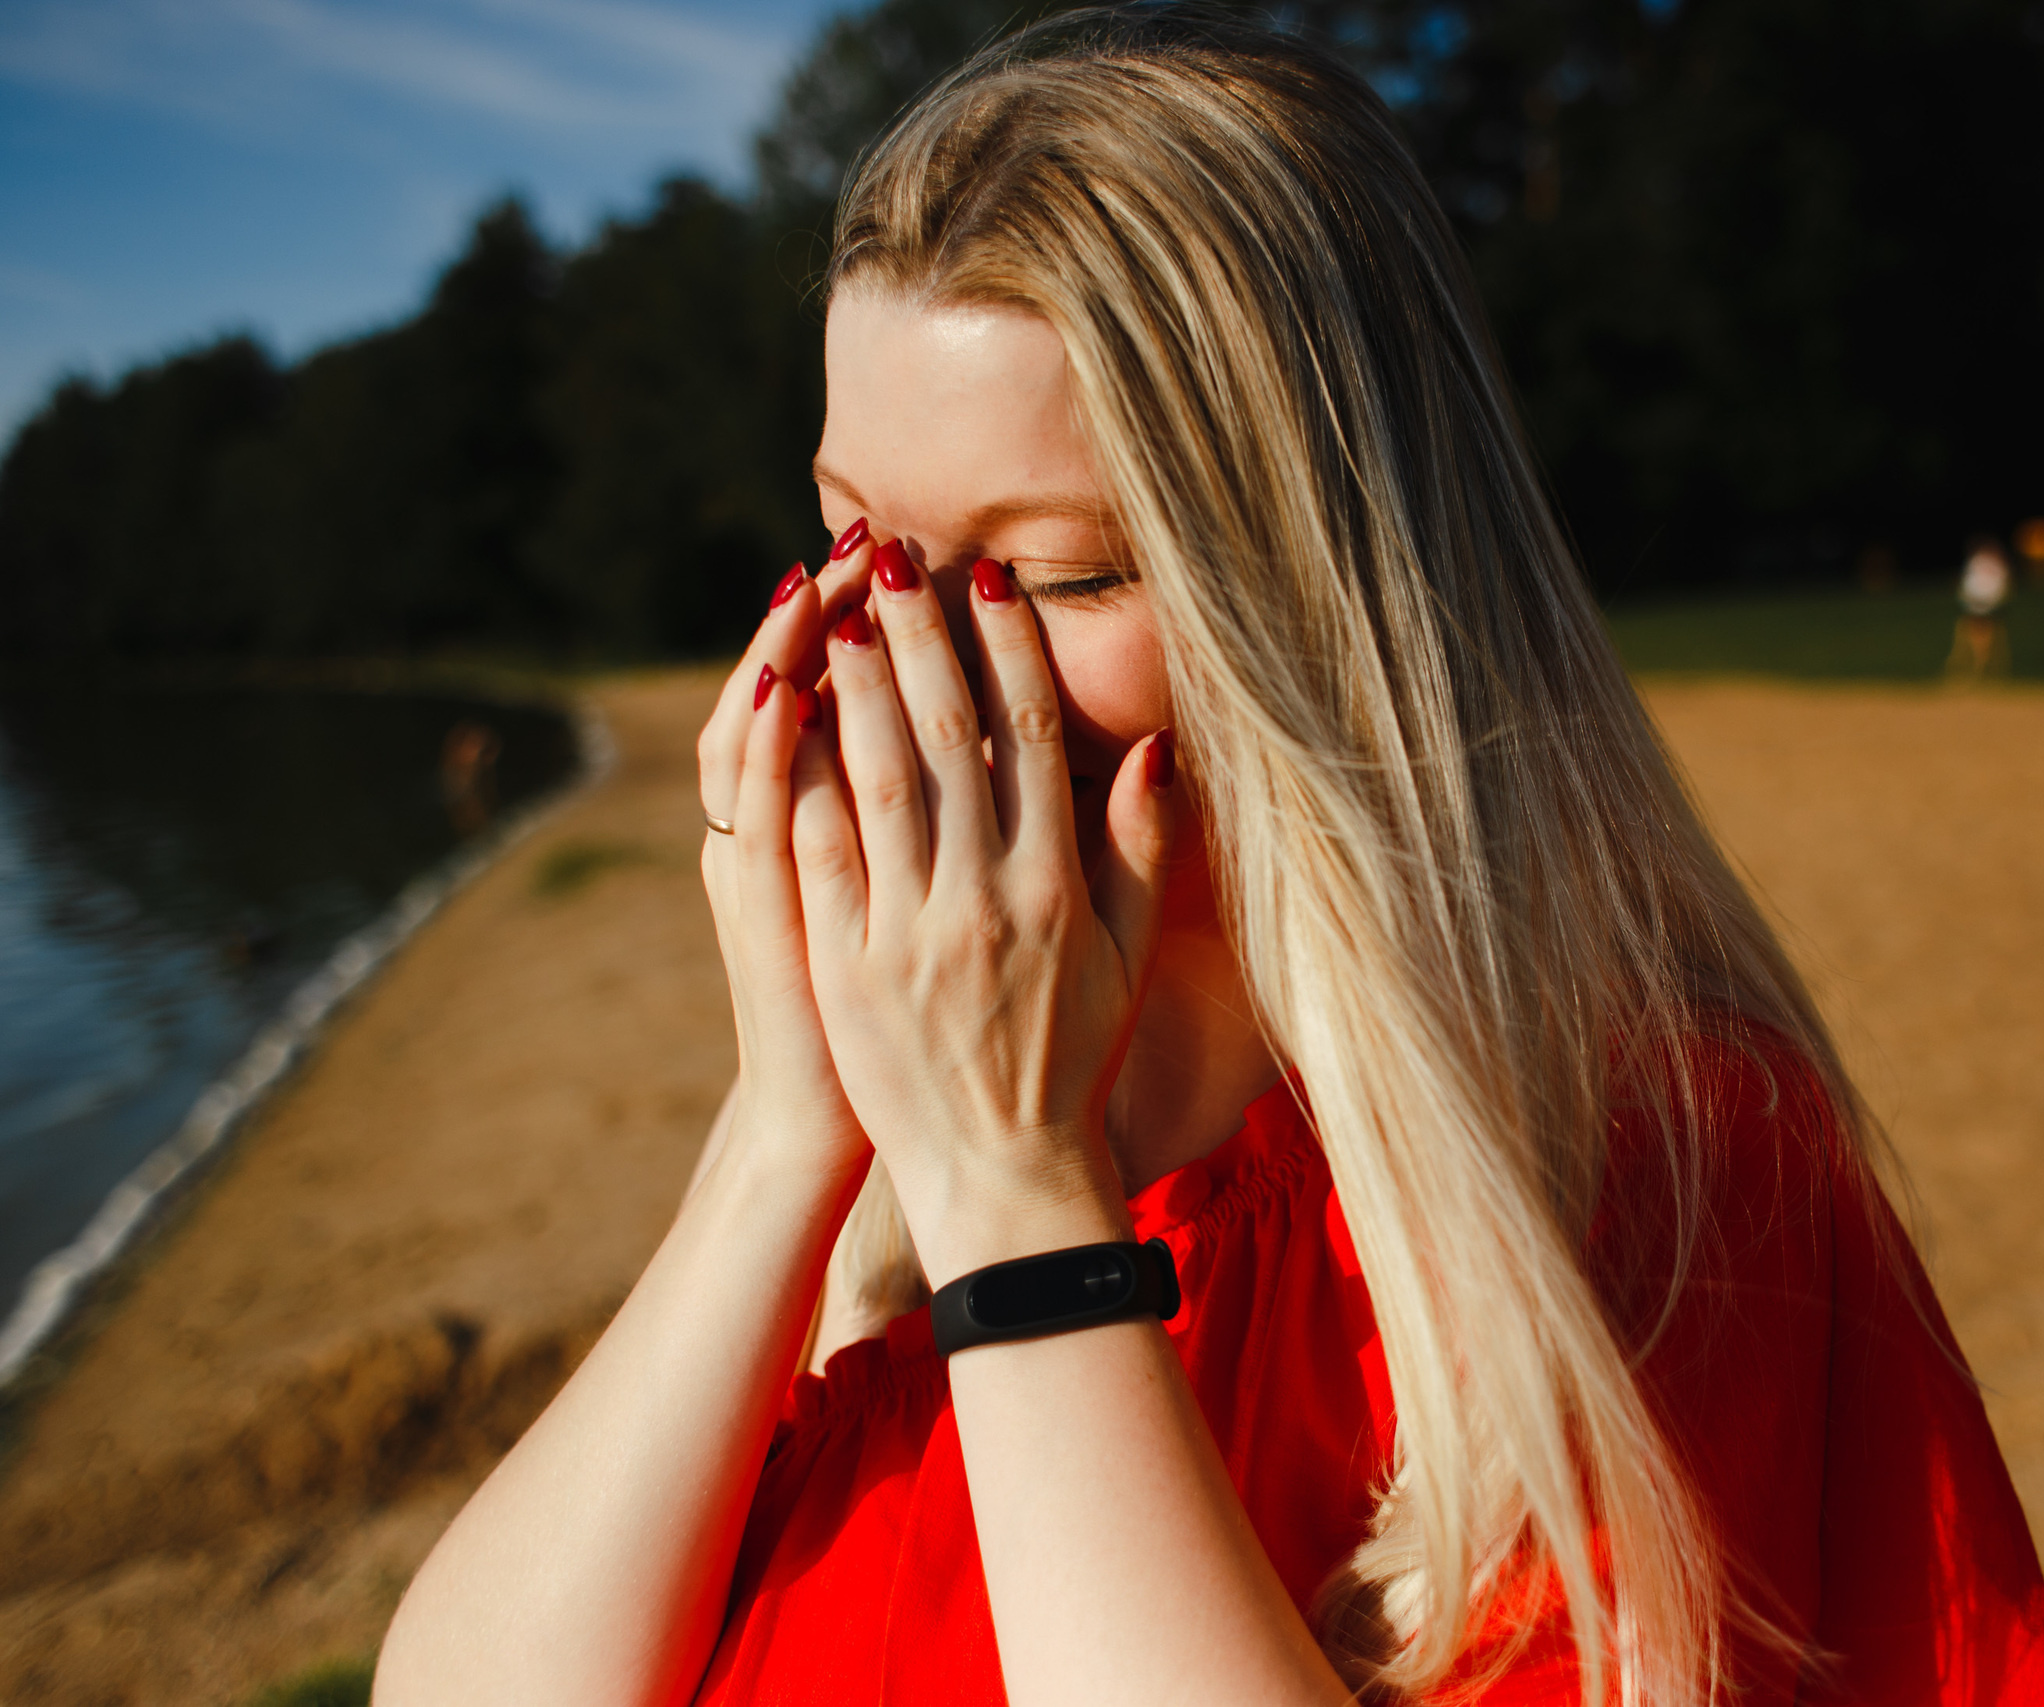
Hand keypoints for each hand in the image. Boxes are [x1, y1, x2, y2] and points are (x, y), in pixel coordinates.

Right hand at [696, 530, 877, 1175]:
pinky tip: (779, 687)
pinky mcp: (769, 915)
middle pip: (803, 698)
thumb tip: (991, 734)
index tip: (906, 554)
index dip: (872, 629)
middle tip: (861, 535)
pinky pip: (762, 817)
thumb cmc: (918, 1032)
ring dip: (789, 656)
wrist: (883, 1131)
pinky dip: (767, 750)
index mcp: (846, 834)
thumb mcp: (908, 920)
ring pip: (766, 738)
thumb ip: (931, 829)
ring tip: (814, 580)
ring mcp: (774, 872)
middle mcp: (794, 841)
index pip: (850, 702)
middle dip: (832, 616)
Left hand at [788, 548, 1188, 1283]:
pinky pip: (823, 853)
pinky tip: (788, 716)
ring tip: (838, 610)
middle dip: (921, 638)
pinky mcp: (849, 966)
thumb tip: (1153, 749)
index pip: (1033, 742)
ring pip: (880, 780)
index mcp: (1058, 888)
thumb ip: (1139, 851)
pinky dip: (804, 778)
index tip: (985, 584)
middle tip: (895, 557)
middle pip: (949, 739)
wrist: (1003, 1174)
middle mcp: (987, 898)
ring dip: (859, 685)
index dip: (1007, 653)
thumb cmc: (1074, 1061)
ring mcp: (911, 932)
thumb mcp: (1127, 958)